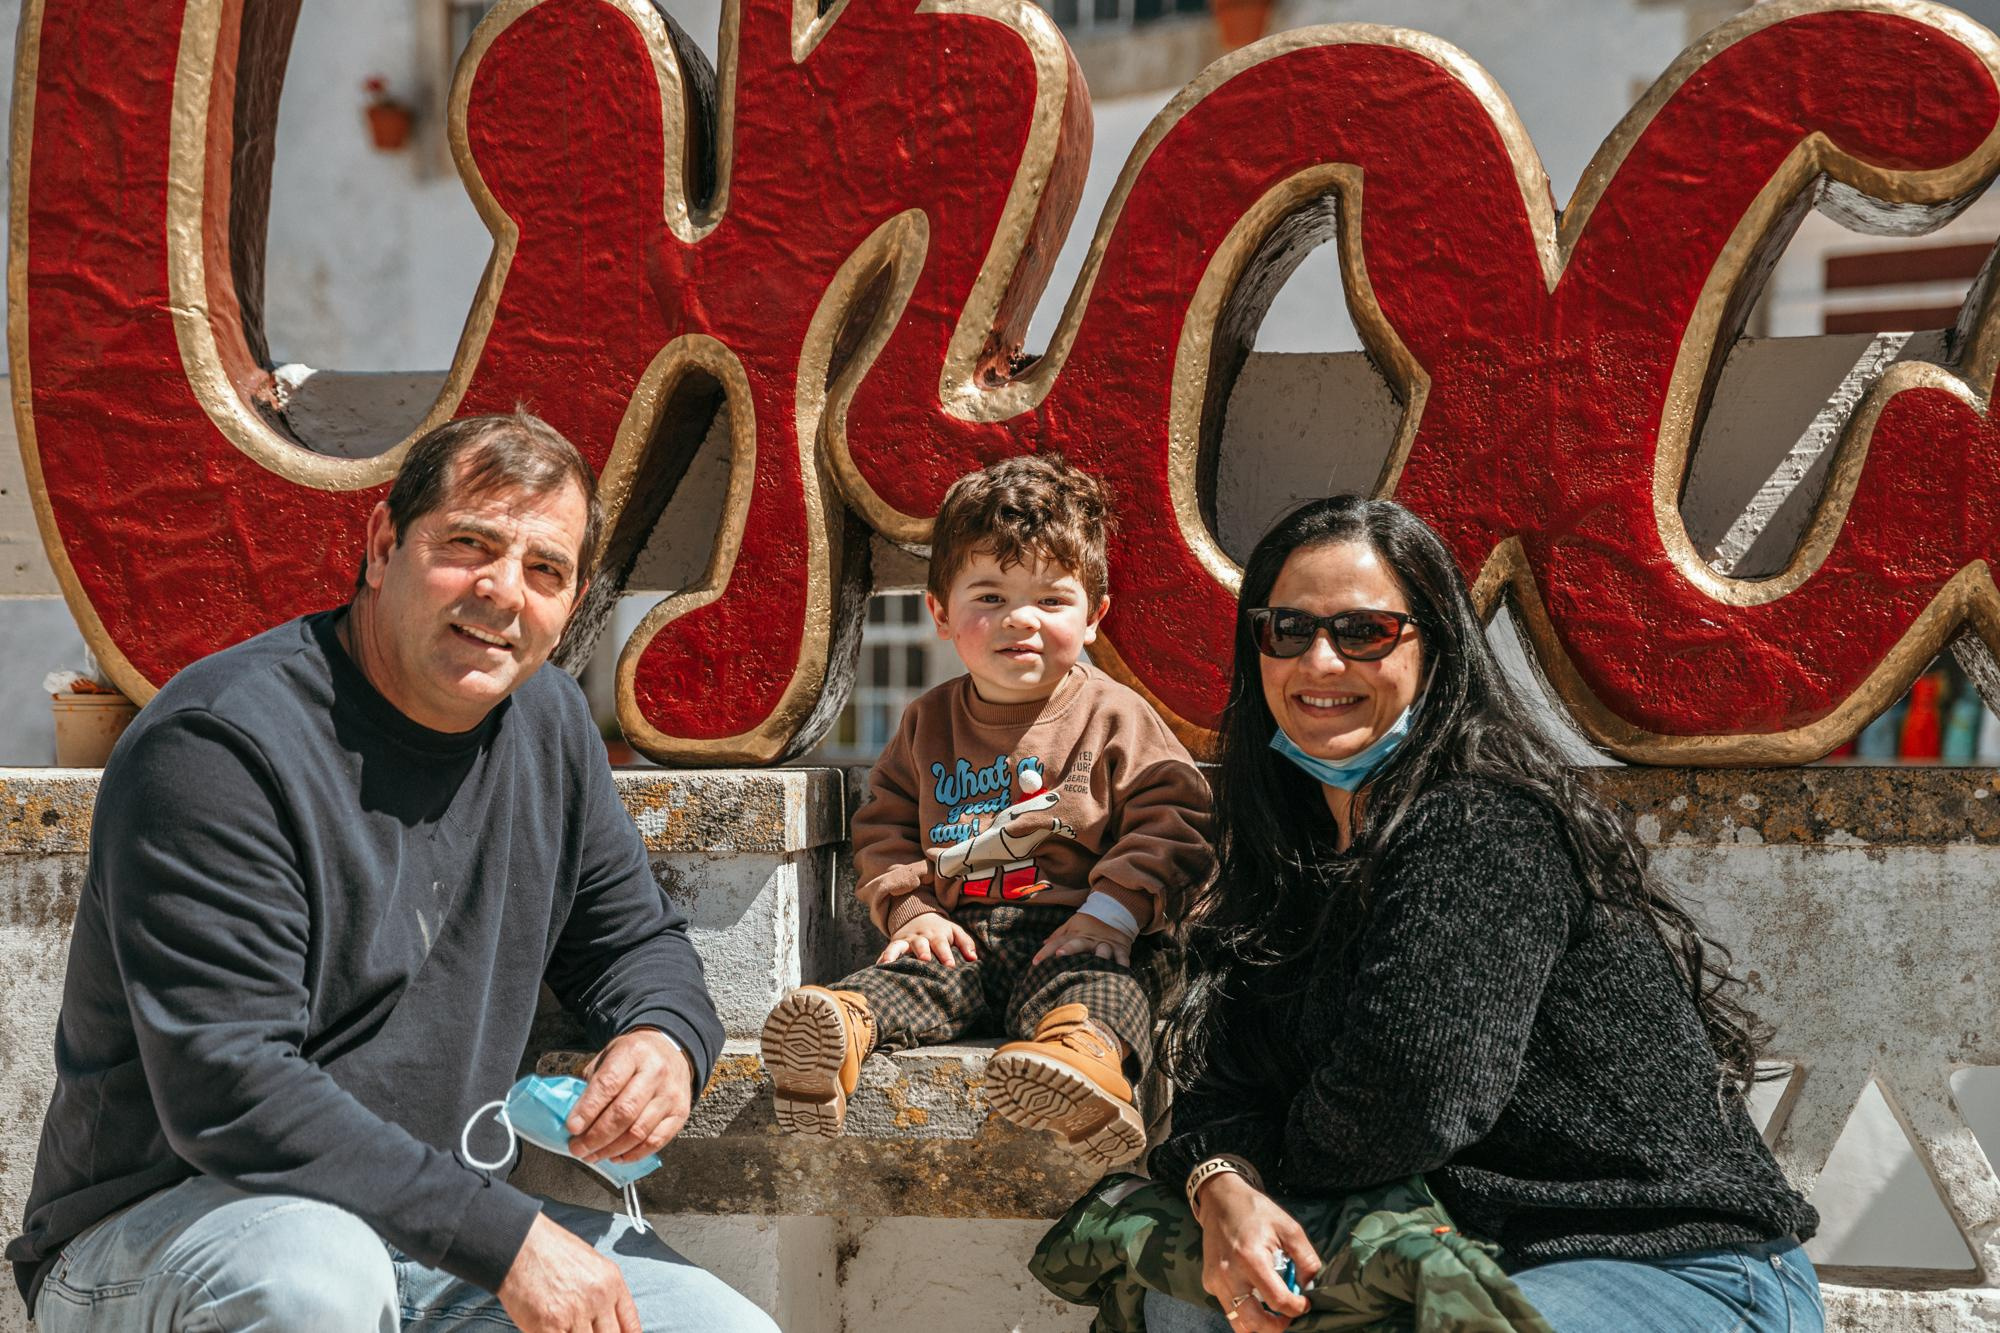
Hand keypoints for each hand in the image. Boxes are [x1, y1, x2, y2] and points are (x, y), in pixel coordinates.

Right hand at [498, 1211, 639, 1332]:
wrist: (520, 1245)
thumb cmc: (552, 1251)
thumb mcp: (592, 1264)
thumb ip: (605, 1293)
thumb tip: (610, 1320)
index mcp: (611, 1283)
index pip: (631, 1325)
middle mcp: (597, 1299)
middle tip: (588, 1331)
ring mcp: (574, 1314)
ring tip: (570, 1328)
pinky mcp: (548, 1325)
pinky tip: (554, 1330)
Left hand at [566, 1028, 693, 1164]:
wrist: (670, 1049)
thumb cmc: (633, 1057)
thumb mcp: (609, 1055)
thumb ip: (592, 1083)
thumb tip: (573, 1118)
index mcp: (633, 1053)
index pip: (608, 1084)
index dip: (588, 1110)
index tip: (572, 1128)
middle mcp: (655, 1072)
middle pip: (624, 1112)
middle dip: (596, 1136)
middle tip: (578, 1148)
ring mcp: (670, 1094)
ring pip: (639, 1132)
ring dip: (611, 1149)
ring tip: (593, 1155)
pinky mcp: (680, 1113)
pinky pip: (656, 1141)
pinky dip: (633, 1154)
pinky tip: (617, 1155)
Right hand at [877, 910, 977, 965]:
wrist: (919, 915)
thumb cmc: (941, 931)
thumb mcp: (955, 932)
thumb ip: (966, 943)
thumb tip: (974, 958)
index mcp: (937, 935)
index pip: (942, 944)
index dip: (946, 954)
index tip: (950, 965)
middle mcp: (920, 937)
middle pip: (921, 944)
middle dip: (922, 952)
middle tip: (925, 960)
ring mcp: (906, 940)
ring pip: (900, 946)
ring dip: (897, 954)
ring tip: (891, 963)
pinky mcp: (895, 943)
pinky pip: (887, 950)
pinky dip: (883, 957)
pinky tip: (879, 966)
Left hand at [1031, 910, 1134, 965]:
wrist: (1115, 910)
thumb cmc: (1089, 922)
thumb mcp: (1072, 925)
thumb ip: (1058, 935)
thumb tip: (1043, 943)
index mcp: (1075, 934)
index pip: (1057, 942)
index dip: (1045, 952)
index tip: (1035, 963)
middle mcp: (1089, 939)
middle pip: (1077, 944)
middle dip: (1069, 949)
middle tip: (1060, 955)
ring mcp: (1105, 943)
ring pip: (1102, 950)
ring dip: (1099, 956)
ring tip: (1096, 967)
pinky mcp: (1120, 948)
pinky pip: (1122, 956)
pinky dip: (1122, 963)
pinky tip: (1122, 971)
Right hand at [1193, 1173, 1321, 1332]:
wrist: (1220, 1199)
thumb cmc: (1255, 1211)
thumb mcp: (1289, 1227)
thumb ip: (1306, 1258)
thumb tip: (1310, 1286)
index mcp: (1251, 1258)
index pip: (1278, 1300)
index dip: (1297, 1308)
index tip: (1304, 1303)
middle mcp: (1229, 1273)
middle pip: (1254, 1322)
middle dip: (1276, 1326)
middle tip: (1287, 1316)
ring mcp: (1216, 1280)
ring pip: (1238, 1322)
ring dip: (1258, 1325)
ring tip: (1272, 1312)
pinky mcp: (1209, 1282)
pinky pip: (1228, 1307)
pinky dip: (1244, 1309)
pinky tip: (1255, 1293)